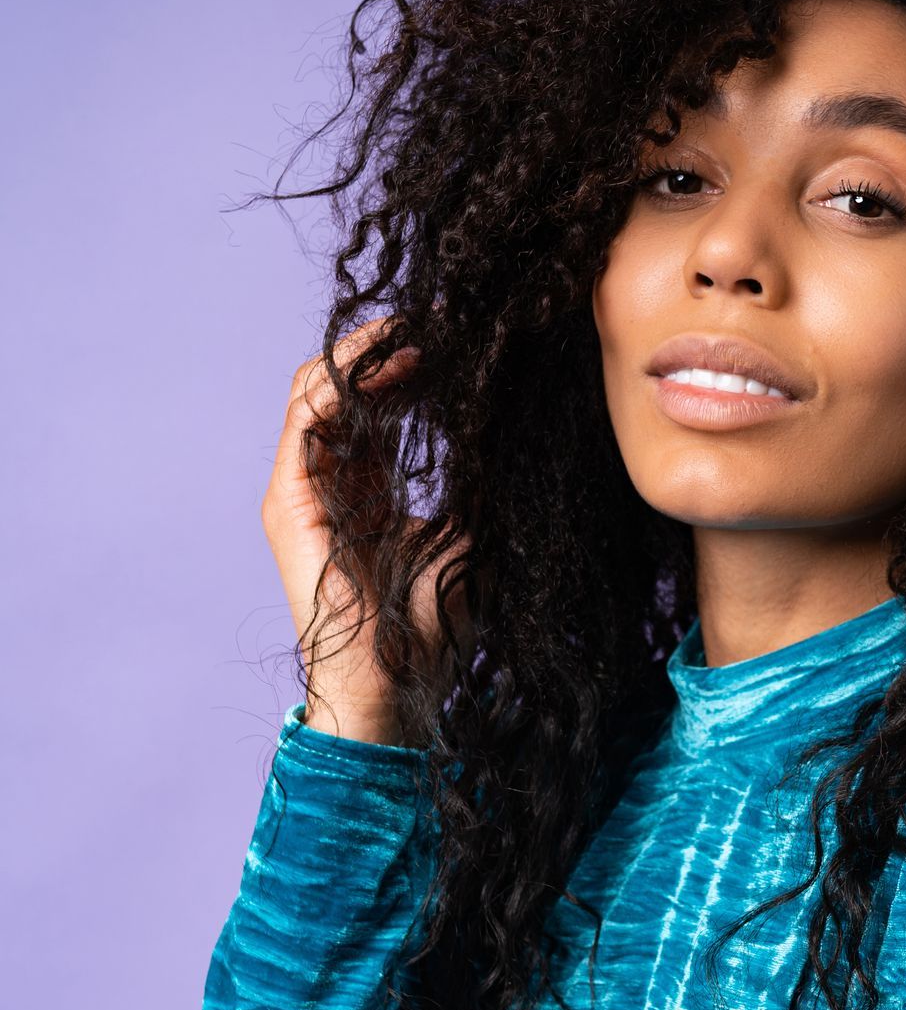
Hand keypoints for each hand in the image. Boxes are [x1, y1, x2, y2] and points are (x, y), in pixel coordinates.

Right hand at [262, 315, 468, 745]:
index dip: (402, 369)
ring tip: (411, 338)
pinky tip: (385, 365)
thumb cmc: (434, 626)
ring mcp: (303, 492)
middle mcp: (328, 485)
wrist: (400, 683)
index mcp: (364, 490)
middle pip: (340, 391)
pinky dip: (341, 385)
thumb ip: (475, 484)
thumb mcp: (468, 535)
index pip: (373, 409)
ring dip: (361, 358)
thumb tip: (511, 433)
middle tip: (430, 326)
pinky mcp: (290, 503)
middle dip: (380, 352)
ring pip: (316, 395)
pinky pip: (306, 422)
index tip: (447, 343)